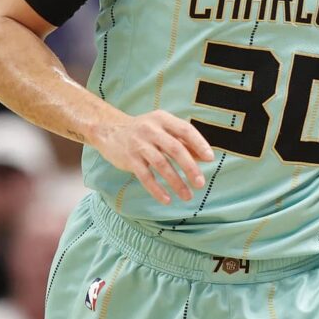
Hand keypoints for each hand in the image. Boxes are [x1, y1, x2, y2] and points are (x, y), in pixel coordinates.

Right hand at [92, 110, 213, 203]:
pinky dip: (157, 189)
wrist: (108, 130)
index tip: (209, 159)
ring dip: (176, 182)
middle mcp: (151, 130)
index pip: (185, 130)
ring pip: (162, 165)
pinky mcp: (129, 159)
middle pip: (175, 149)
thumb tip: (204, 157)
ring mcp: (139, 144)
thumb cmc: (143, 131)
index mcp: (163, 119)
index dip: (199, 144)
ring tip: (187, 196)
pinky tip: (167, 199)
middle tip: (200, 183)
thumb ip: (182, 140)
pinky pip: (145, 177)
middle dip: (190, 168)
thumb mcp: (162, 128)